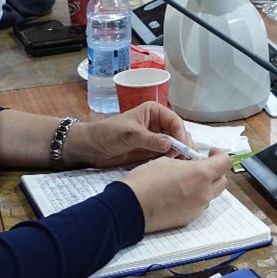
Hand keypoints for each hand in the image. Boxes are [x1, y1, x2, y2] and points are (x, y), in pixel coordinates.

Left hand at [64, 102, 188, 167]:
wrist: (93, 147)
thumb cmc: (109, 133)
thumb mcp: (130, 134)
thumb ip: (151, 139)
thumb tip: (170, 144)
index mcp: (154, 111)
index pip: (175, 120)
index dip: (180, 133)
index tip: (181, 146)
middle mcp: (158, 123)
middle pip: (178, 133)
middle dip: (182, 144)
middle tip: (184, 158)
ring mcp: (156, 137)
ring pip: (175, 145)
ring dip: (179, 154)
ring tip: (179, 164)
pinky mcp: (152, 151)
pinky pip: (167, 155)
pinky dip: (171, 160)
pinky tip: (172, 166)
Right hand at [119, 152, 231, 232]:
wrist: (130, 207)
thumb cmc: (146, 179)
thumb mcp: (166, 161)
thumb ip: (185, 162)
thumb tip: (190, 164)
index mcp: (201, 174)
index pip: (225, 162)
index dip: (219, 155)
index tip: (210, 153)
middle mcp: (204, 193)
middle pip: (222, 181)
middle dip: (214, 172)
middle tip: (199, 166)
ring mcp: (197, 208)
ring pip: (211, 194)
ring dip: (205, 186)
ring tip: (186, 181)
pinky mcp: (188, 219)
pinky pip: (198, 206)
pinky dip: (194, 198)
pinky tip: (177, 194)